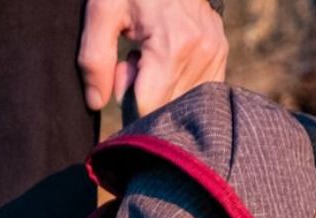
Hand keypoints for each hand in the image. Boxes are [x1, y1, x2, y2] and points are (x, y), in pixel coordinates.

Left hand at [78, 0, 227, 116]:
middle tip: (136, 58)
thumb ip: (95, 59)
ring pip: (180, 102)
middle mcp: (201, 53)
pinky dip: (177, 84)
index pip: (146, 108)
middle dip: (143, 94)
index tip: (124, 66)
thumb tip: (96, 103)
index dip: (126, 97)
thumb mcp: (102, 12)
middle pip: (164, 108)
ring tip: (151, 53)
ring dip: (160, 88)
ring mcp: (215, 54)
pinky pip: (195, 92)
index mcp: (173, 46)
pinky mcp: (220, 54)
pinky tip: (167, 58)